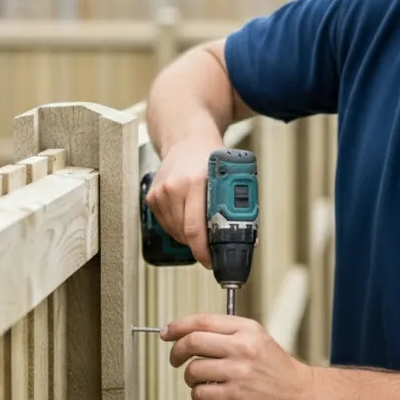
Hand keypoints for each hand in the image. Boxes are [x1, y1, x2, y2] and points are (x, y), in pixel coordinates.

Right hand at [145, 135, 223, 267]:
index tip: (212, 261)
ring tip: (202, 231)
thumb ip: (236, 205)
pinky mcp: (152, 197)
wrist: (186, 138)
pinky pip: (165, 224)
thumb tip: (247, 237)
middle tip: (212, 250)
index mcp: (195, 182)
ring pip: (174, 232)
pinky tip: (187, 220)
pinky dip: (177, 229)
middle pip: (184, 234)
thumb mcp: (229, 176)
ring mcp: (160, 192)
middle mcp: (174, 187)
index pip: (196, 228)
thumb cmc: (210, 157)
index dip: (204, 251)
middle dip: (200, 247)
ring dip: (189, 238)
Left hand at [162, 313, 317, 399]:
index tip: (167, 332)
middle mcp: (242, 347)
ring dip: (189, 376)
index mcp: (247, 329)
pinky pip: (199, 393)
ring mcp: (238, 372)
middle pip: (192, 342)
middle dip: (176, 351)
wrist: (300, 394)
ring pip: (193, 369)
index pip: (202, 321)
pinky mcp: (234, 396)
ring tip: (200, 380)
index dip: (178, 326)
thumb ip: (227, 332)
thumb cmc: (277, 368)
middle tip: (175, 358)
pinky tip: (210, 393)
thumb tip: (188, 333)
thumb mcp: (257, 338)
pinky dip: (198, 395)